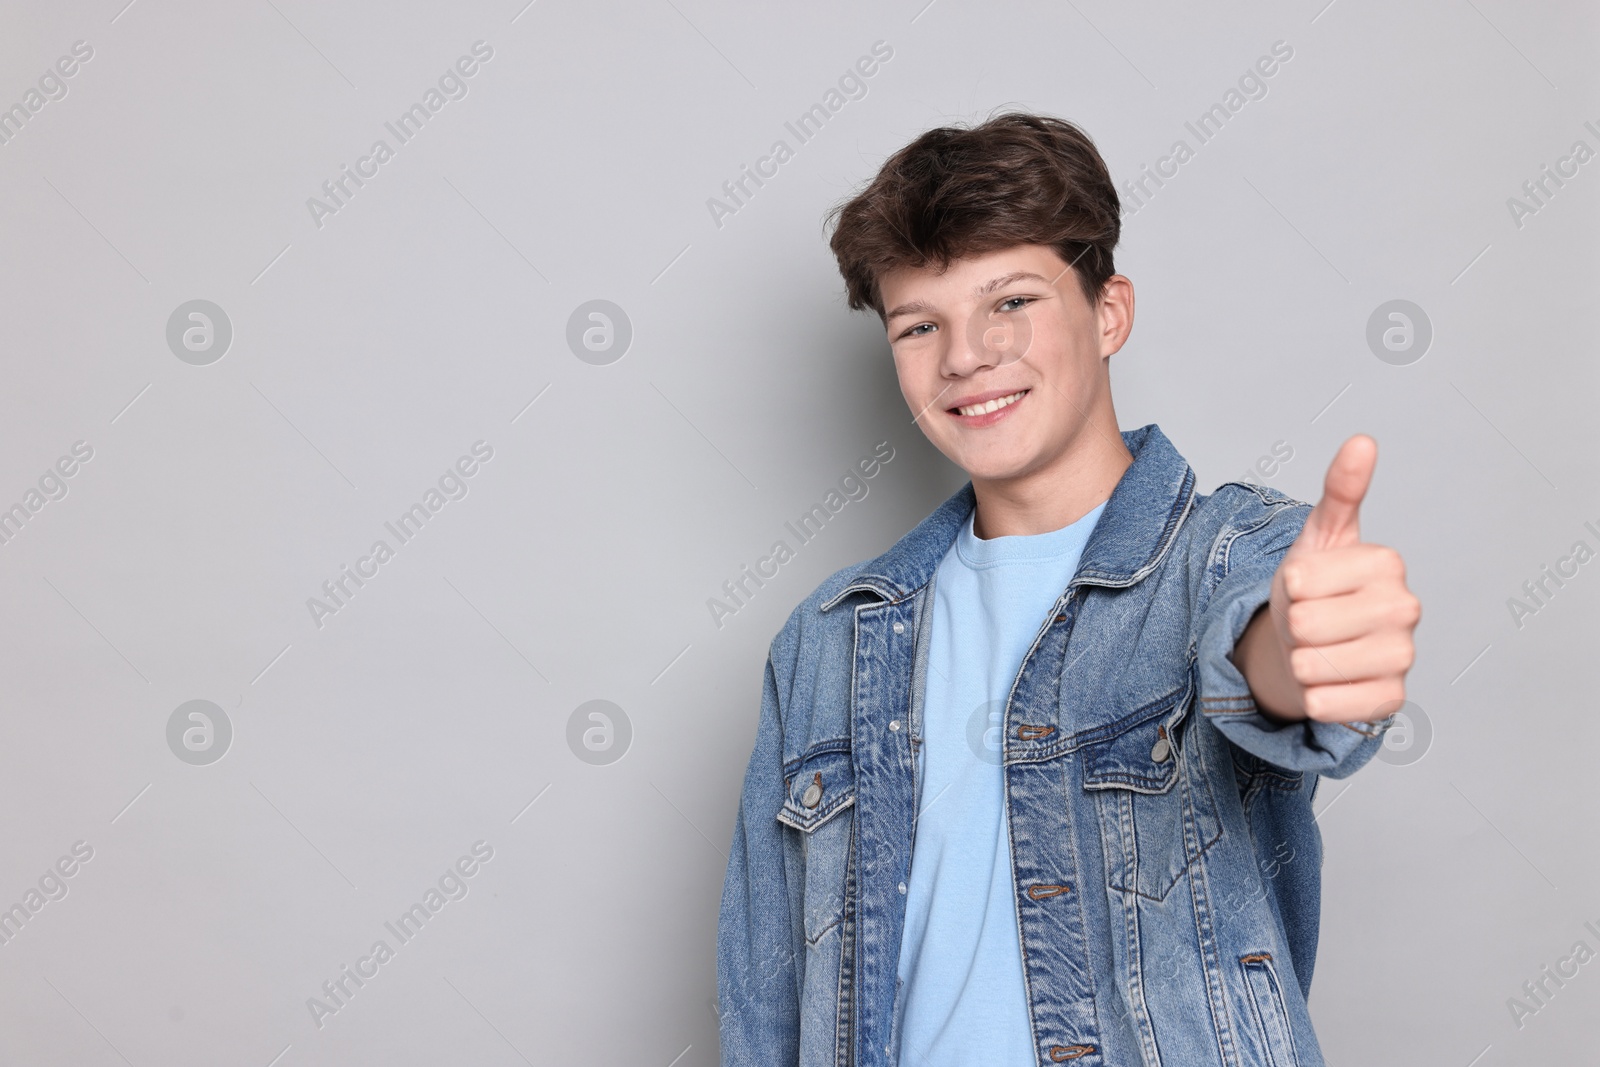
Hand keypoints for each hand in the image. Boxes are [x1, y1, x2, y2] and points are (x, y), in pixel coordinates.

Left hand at [1236, 435, 1420, 723]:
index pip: (1299, 581)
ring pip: (1313, 667)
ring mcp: (1404, 658)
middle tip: (1312, 620)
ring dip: (1300, 662)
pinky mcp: (1391, 701)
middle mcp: (1406, 609)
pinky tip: (1330, 682)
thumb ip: (1339, 491)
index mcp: (1387, 563)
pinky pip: (1327, 705)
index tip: (1309, 585)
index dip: (1289, 585)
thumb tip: (1362, 440)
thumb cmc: (1315, 589)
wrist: (1314, 645)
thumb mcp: (1319, 537)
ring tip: (1319, 649)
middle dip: (1293, 625)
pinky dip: (1313, 698)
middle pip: (1305, 626)